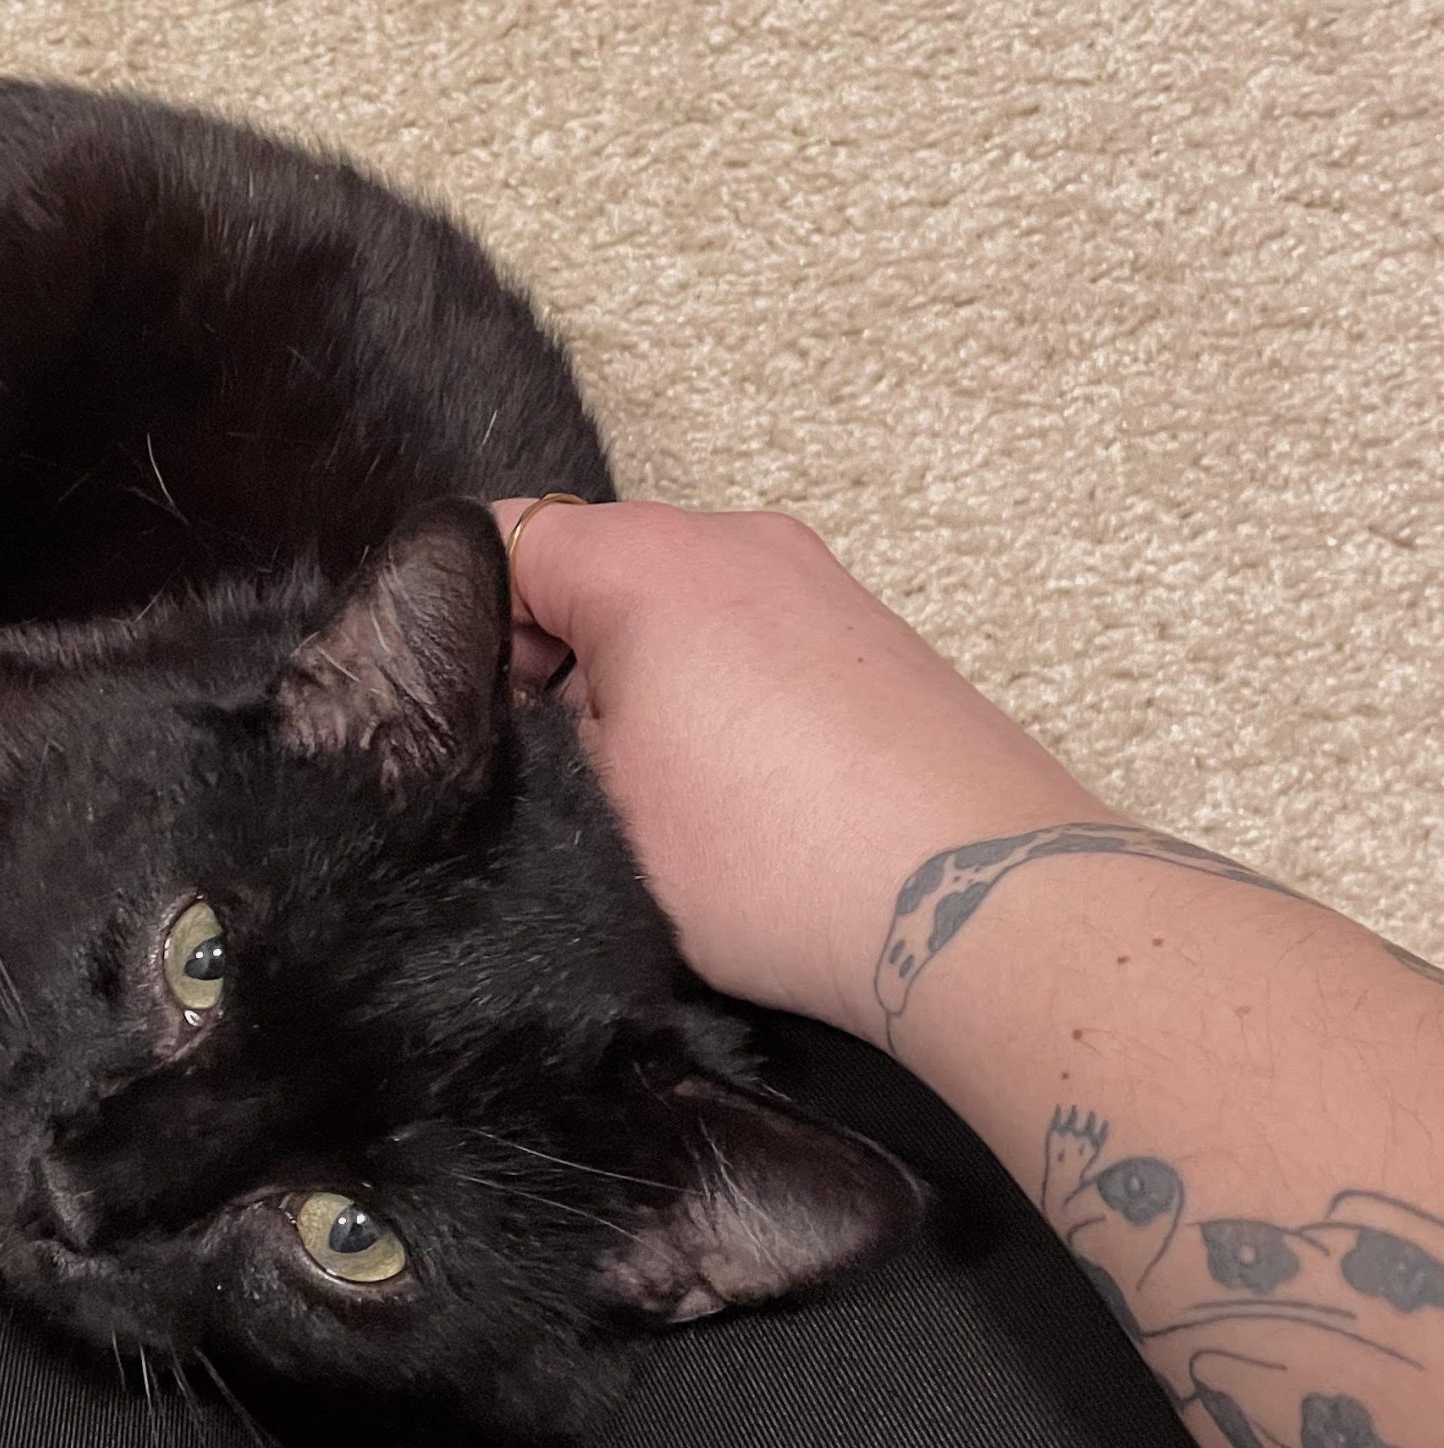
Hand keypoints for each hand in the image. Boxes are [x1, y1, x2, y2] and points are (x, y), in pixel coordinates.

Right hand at [493, 498, 1109, 1041]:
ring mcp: (821, 586)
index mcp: (651, 557)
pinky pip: (756, 647)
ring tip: (652, 804)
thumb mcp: (594, 806)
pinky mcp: (877, 644)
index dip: (461, 632)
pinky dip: (720, 704)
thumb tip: (524, 714)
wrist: (986, 907)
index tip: (470, 722)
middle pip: (595, 572)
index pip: (503, 540)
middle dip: (555, 663)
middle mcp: (742, 542)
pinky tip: (736, 802)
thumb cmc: (782, 858)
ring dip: (641, 690)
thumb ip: (532, 734)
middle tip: (552, 778)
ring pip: (678, 614)